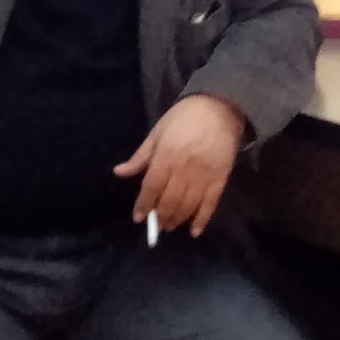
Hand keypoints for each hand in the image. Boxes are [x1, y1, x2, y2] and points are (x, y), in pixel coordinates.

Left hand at [116, 93, 246, 236]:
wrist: (221, 106)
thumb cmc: (184, 117)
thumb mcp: (158, 132)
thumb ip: (140, 156)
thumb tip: (118, 172)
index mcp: (166, 155)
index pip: (151, 187)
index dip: (143, 204)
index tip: (138, 217)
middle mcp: (184, 169)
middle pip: (169, 200)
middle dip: (160, 216)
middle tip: (156, 223)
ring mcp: (204, 175)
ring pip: (188, 205)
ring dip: (177, 219)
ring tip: (170, 225)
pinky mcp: (220, 178)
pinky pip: (210, 204)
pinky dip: (202, 220)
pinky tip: (194, 232)